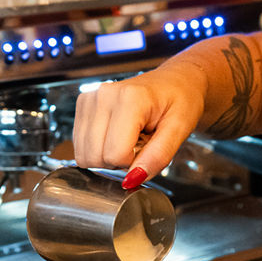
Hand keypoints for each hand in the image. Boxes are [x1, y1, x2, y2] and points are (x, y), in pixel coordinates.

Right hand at [72, 60, 206, 180]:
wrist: (176, 80)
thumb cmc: (181, 100)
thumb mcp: (180, 129)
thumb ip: (158, 156)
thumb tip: (132, 180)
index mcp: (130, 99)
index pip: (115, 154)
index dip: (133, 162)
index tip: (148, 147)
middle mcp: (104, 96)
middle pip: (96, 157)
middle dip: (119, 161)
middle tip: (140, 143)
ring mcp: (90, 98)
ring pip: (84, 154)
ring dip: (107, 155)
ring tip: (129, 138)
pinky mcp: (83, 104)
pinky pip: (80, 145)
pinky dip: (98, 147)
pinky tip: (116, 134)